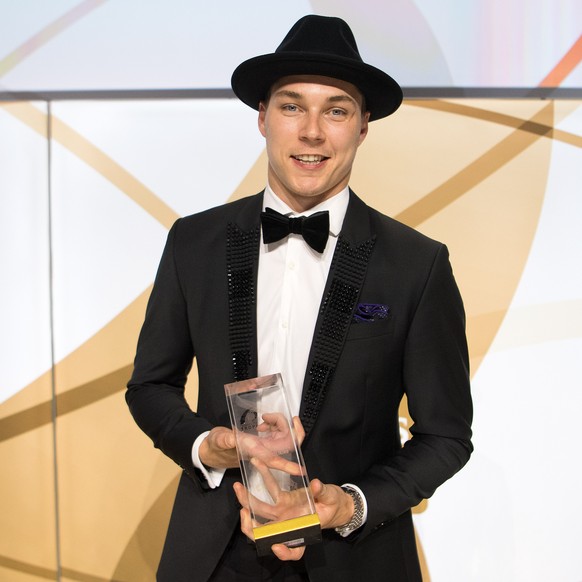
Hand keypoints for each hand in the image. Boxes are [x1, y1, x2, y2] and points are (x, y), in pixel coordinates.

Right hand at [199, 416, 304, 471]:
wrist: (214, 449)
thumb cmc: (216, 446)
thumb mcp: (219, 440)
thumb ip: (226, 439)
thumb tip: (234, 437)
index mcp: (255, 453)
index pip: (275, 461)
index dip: (289, 466)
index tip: (301, 470)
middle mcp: (264, 452)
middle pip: (288, 444)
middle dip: (289, 427)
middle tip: (279, 416)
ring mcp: (267, 447)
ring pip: (286, 435)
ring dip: (280, 423)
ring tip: (265, 418)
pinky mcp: (266, 441)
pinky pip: (280, 432)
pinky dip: (275, 423)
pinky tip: (264, 422)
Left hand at [234, 467, 354, 561]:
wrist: (334, 500)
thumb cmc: (335, 505)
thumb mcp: (332, 499)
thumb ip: (323, 493)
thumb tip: (316, 484)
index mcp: (303, 532)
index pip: (294, 551)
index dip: (284, 552)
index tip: (276, 545)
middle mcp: (289, 526)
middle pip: (266, 534)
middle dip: (250, 526)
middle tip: (243, 511)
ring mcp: (283, 514)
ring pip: (261, 513)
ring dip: (247, 501)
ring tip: (238, 488)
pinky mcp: (282, 500)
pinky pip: (270, 491)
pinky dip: (263, 480)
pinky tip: (257, 466)